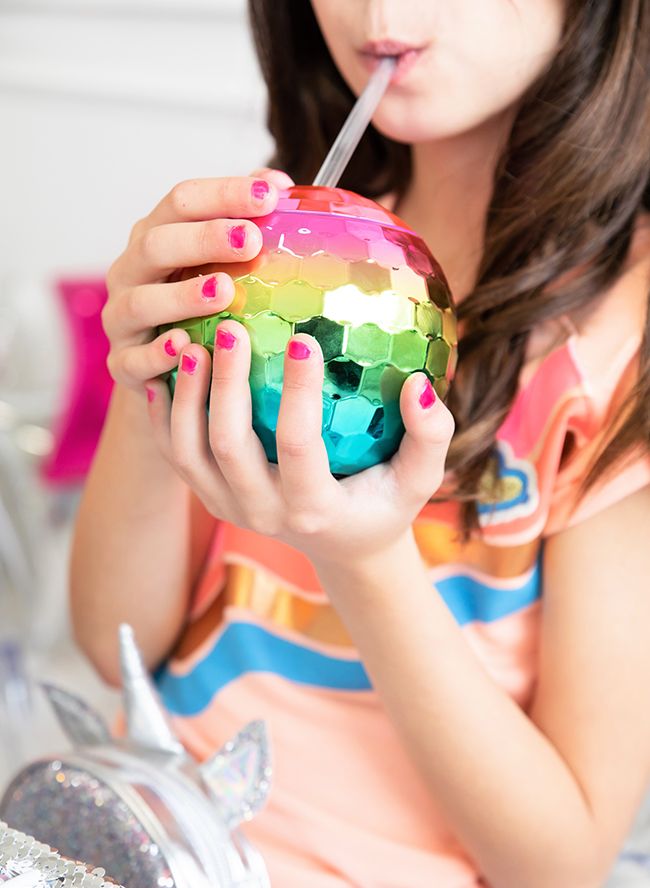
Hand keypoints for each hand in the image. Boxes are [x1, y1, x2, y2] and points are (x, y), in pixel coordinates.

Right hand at [101, 167, 293, 392]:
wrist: (161, 373)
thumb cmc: (196, 309)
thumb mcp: (217, 262)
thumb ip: (243, 221)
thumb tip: (280, 185)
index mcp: (156, 235)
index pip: (183, 201)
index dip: (224, 194)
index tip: (269, 195)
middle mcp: (131, 270)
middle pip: (158, 243)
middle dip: (204, 238)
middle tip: (251, 240)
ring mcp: (121, 317)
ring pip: (142, 301)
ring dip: (184, 295)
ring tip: (225, 291)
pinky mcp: (122, 363)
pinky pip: (135, 359)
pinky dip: (158, 354)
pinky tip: (185, 346)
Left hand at [145, 322, 454, 569]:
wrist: (342, 545)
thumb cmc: (385, 503)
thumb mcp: (420, 479)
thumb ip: (431, 435)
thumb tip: (418, 386)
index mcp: (314, 508)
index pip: (299, 445)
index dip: (299, 392)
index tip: (301, 336)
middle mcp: (262, 513)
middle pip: (230, 446)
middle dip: (226, 385)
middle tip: (232, 326)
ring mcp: (228, 509)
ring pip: (189, 453)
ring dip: (186, 397)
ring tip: (191, 342)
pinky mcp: (209, 498)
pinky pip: (175, 456)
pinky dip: (165, 415)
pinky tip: (166, 371)